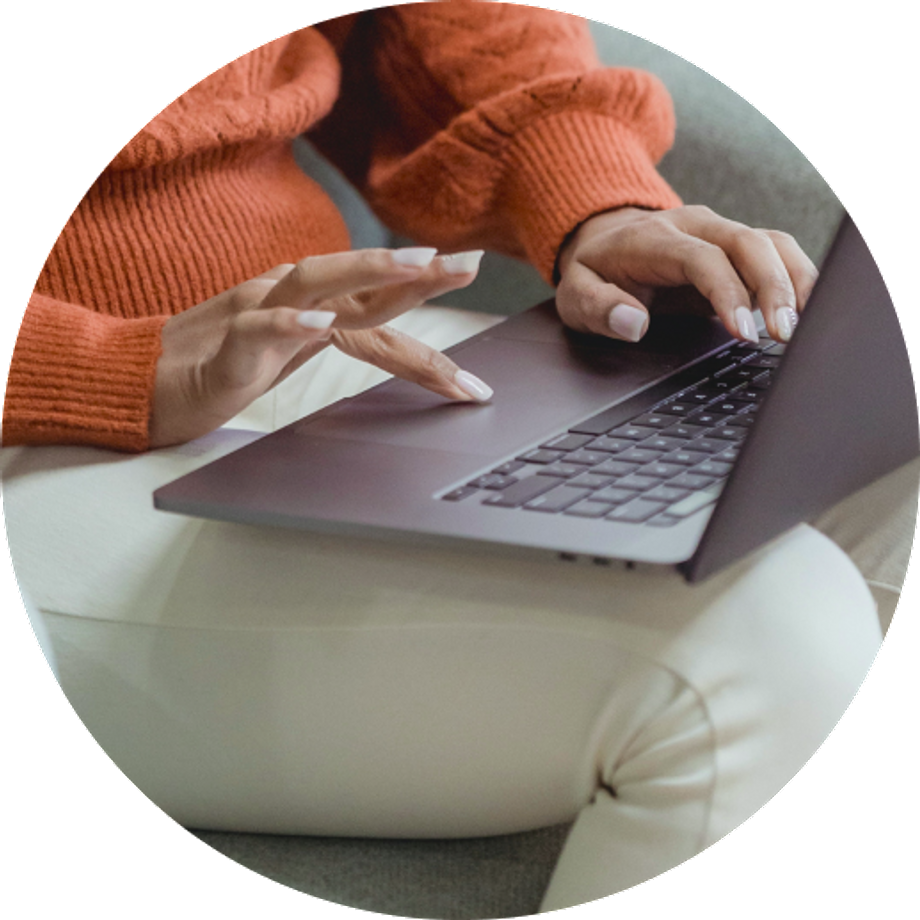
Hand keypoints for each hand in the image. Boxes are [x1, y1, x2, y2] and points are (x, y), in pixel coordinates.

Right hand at [149, 247, 490, 447]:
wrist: (151, 383)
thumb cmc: (225, 365)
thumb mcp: (298, 355)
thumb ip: (342, 340)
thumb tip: (400, 346)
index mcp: (314, 307)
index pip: (381, 313)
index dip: (428, 331)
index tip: (475, 372)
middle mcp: (294, 299)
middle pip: (362, 282)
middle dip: (418, 273)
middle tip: (470, 264)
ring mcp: (260, 313)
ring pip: (317, 280)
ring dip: (369, 270)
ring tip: (418, 267)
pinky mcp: (229, 342)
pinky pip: (261, 325)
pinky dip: (291, 323)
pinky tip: (322, 324)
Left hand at [555, 205, 818, 344]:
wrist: (602, 238)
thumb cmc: (593, 271)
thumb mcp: (575, 294)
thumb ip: (598, 308)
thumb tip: (632, 325)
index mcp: (654, 239)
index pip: (702, 259)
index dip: (727, 293)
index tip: (743, 332)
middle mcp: (694, 226)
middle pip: (749, 243)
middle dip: (773, 288)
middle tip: (784, 335)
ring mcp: (720, 231)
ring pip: (772, 242)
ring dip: (795, 281)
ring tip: (805, 325)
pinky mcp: (736, 246)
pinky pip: (777, 252)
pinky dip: (797, 277)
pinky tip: (807, 310)